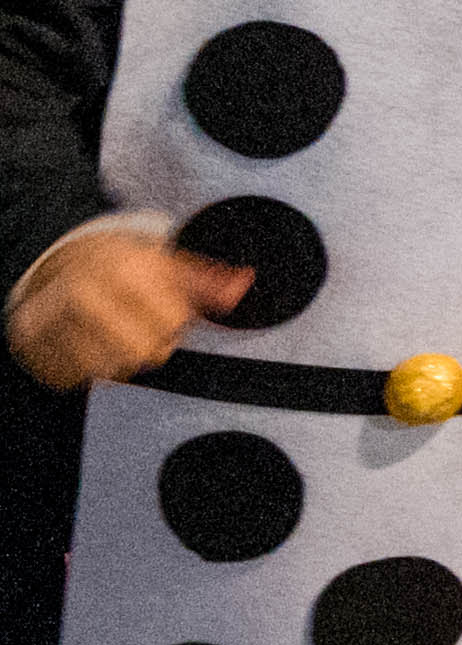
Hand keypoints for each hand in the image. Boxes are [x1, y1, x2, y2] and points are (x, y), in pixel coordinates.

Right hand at [11, 225, 251, 390]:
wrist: (61, 268)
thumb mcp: (168, 266)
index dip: (175, 322)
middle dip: (150, 344)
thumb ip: (208, 281)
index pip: (171, 321)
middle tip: (139, 325)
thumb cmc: (122, 270)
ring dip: (120, 358)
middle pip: (142, 352)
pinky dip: (88, 367)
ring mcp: (52, 318)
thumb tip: (244, 284)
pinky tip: (89, 343)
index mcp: (122, 266)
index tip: (166, 310)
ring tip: (115, 332)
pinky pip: (77, 378)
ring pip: (110, 369)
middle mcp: (83, 291)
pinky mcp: (34, 346)